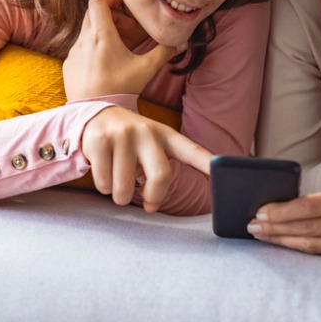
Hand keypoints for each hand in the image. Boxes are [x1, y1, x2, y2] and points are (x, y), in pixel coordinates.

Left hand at [63, 0, 176, 99]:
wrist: (95, 114)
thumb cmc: (121, 89)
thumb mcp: (146, 69)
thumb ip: (164, 52)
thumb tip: (181, 43)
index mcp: (102, 35)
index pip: (97, 1)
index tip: (121, 6)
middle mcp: (84, 40)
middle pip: (93, 14)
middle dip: (110, 16)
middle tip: (126, 29)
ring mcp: (74, 53)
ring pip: (86, 32)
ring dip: (101, 34)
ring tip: (117, 50)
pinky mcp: (68, 66)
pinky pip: (79, 49)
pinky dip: (91, 49)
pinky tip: (104, 65)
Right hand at [81, 105, 212, 211]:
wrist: (96, 115)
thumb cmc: (131, 141)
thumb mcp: (152, 148)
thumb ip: (159, 176)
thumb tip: (153, 206)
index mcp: (166, 135)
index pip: (191, 150)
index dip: (208, 163)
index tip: (225, 171)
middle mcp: (146, 132)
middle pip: (161, 177)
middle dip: (154, 197)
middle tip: (147, 201)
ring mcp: (122, 135)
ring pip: (124, 188)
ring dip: (121, 196)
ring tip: (119, 182)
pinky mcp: (99, 140)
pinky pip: (103, 183)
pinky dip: (104, 187)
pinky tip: (104, 170)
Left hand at [248, 181, 320, 256]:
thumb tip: (302, 203)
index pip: (310, 206)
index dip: (282, 211)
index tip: (261, 210)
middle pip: (307, 228)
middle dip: (275, 228)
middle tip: (251, 226)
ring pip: (314, 244)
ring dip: (285, 241)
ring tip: (263, 237)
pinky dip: (306, 248)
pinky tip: (291, 245)